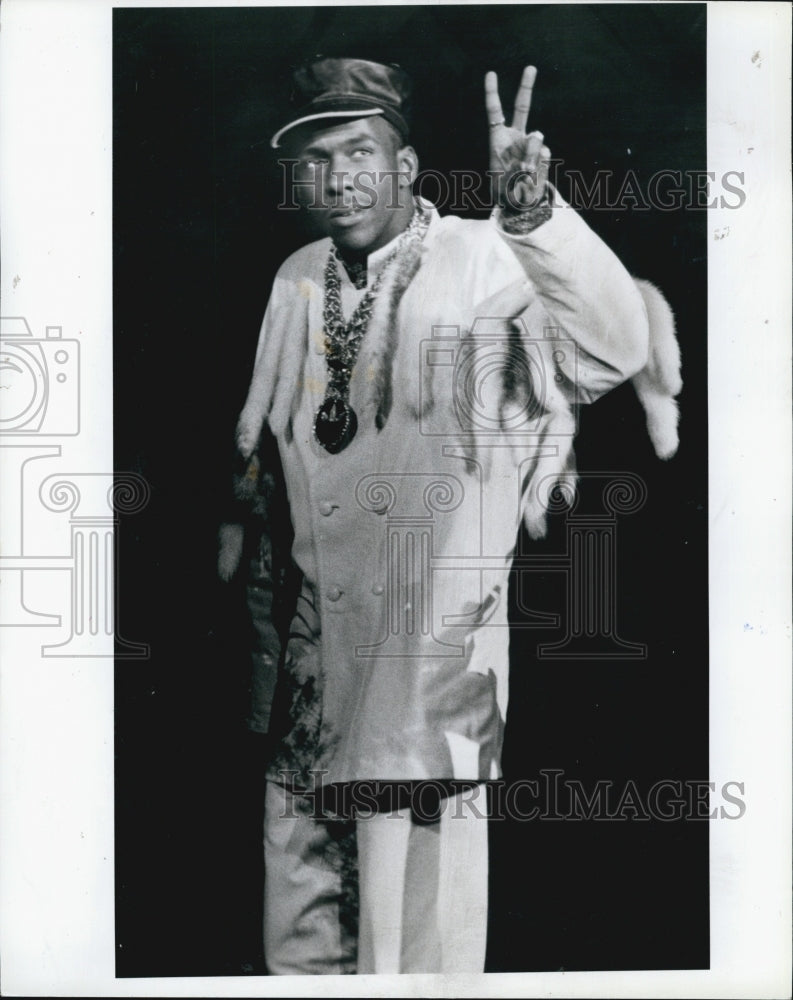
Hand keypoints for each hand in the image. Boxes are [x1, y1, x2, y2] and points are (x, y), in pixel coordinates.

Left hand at [485, 65, 550, 210]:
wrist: (520, 206)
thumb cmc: (505, 192)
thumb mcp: (505, 177)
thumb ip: (520, 155)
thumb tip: (539, 137)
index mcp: (498, 140)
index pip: (495, 112)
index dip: (492, 93)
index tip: (491, 73)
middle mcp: (516, 138)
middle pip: (522, 107)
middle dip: (526, 86)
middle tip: (531, 67)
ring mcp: (531, 145)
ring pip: (536, 138)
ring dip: (531, 155)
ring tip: (523, 174)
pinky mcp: (543, 154)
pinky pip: (544, 153)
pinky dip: (538, 164)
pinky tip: (531, 175)